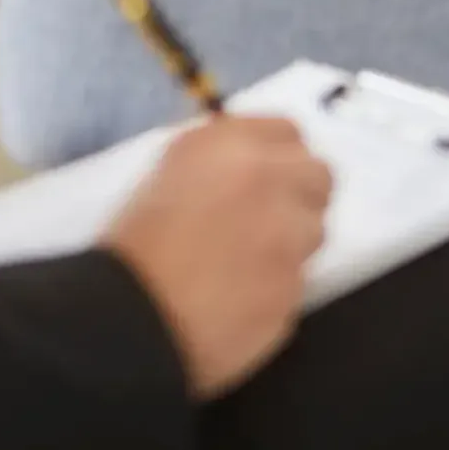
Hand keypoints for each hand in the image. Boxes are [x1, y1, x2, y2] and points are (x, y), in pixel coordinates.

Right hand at [103, 116, 332, 398]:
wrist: (130, 318)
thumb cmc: (130, 245)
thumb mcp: (163, 178)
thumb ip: (217, 164)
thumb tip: (247, 165)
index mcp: (228, 146)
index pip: (287, 131)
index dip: (280, 154)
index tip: (270, 171)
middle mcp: (269, 182)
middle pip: (319, 175)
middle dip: (301, 193)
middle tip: (272, 216)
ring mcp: (290, 238)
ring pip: (315, 230)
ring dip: (293, 241)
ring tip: (248, 262)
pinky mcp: (295, 289)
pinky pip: (298, 281)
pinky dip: (277, 287)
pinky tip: (241, 298)